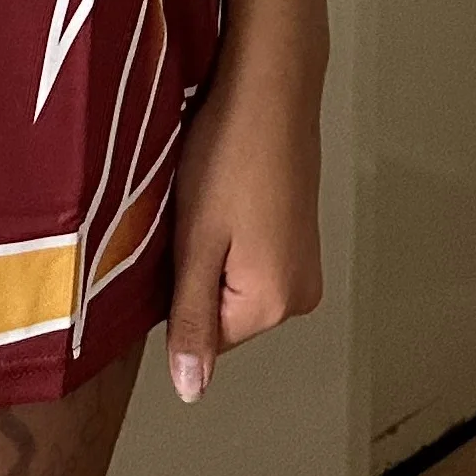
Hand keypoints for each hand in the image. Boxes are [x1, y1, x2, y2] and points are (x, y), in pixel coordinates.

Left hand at [164, 37, 324, 402]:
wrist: (269, 84)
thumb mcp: (196, 240)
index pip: (202, 334)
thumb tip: (191, 391)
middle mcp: (300, 294)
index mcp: (275, 304)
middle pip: (219, 308)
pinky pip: (249, 252)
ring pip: (230, 277)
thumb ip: (191, 319)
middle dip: (192, 267)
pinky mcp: (299, 232)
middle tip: (187, 212)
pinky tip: (221, 187)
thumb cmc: (229, 153)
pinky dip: (226, 227)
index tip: (171, 238)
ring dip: (208, 244)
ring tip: (204, 195)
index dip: (172, 288)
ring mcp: (304, 262)